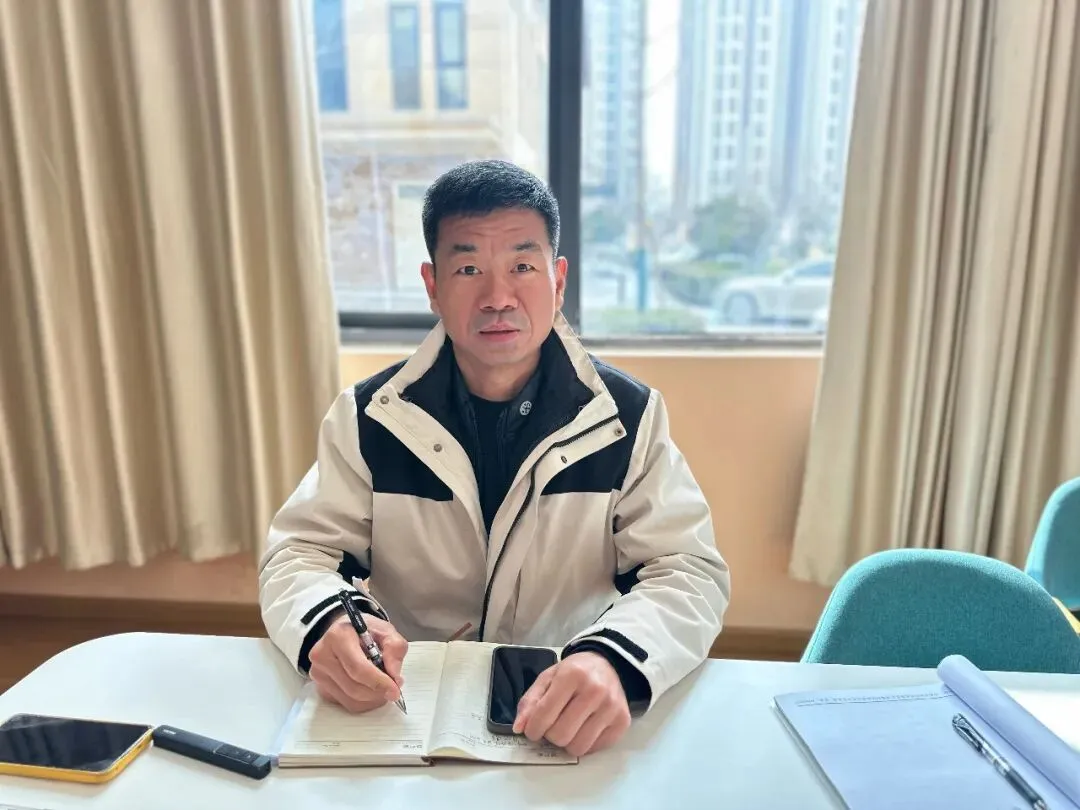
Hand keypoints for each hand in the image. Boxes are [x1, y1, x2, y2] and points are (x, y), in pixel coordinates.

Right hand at [308, 611, 407, 712]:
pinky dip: (363, 702)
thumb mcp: (385, 630)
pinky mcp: (320, 687)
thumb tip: (394, 675)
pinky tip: (369, 688)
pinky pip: (346, 704)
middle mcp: (323, 655)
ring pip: (350, 700)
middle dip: (378, 692)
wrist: (344, 632)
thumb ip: (395, 648)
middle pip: (354, 687)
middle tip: (394, 688)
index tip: (395, 689)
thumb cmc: (364, 631)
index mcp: (338, 637)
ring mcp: (318, 673)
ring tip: (382, 687)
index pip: (357, 668)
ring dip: (372, 699)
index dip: (378, 682)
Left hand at [513, 652, 630, 756]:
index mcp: (572, 675)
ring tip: (568, 728)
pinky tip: (584, 728)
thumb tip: (519, 728)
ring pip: (578, 747)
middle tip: (552, 726)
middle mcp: (595, 690)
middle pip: (561, 734)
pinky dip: (585, 743)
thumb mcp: (548, 678)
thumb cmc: (574, 672)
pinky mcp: (623, 721)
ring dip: (567, 742)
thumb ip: (530, 701)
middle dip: (550, 735)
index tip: (532, 729)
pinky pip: (595, 749)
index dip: (532, 728)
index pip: (544, 714)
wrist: (609, 665)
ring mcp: (611, 707)